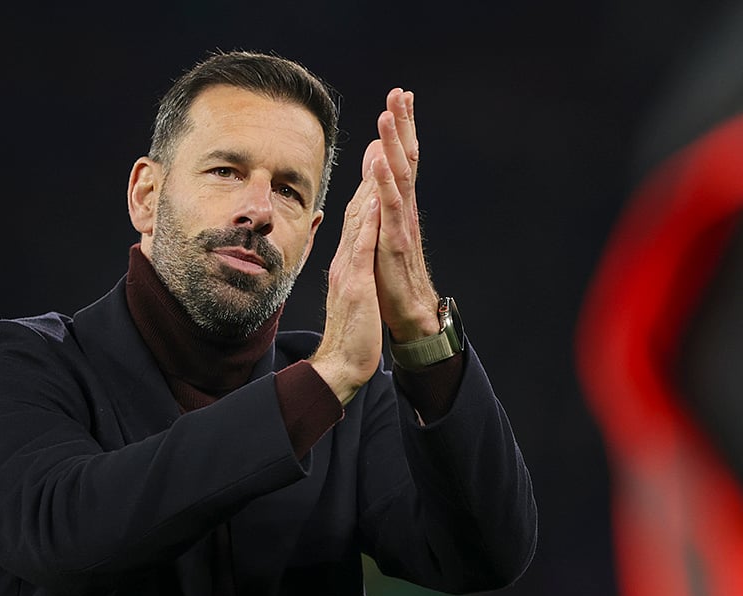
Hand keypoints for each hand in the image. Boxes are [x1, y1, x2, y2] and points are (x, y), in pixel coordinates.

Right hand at [309, 172, 383, 404]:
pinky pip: (362, 249)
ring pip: (358, 220)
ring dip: (368, 185)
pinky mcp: (355, 286)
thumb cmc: (351, 334)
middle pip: (355, 208)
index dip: (366, 182)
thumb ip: (352, 270)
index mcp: (346, 262)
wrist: (342, 364)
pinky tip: (375, 200)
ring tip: (378, 151)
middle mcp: (344, 260)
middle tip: (379, 135)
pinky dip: (368, 223)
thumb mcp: (353, 294)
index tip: (377, 152)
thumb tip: (354, 253)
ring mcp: (348, 271)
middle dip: (369, 171)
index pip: (356, 216)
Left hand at [365, 89, 439, 342]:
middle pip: (404, 160)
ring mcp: (401, 224)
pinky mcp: (396, 243)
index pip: (400, 160)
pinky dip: (385, 182)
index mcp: (397, 207)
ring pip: (399, 177)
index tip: (399, 97)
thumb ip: (380, 199)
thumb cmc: (394, 276)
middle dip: (402, 126)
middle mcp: (403, 210)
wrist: (408, 314)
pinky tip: (380, 161)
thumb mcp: (383, 232)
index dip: (400, 129)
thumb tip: (376, 165)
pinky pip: (390, 208)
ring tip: (388, 115)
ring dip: (393, 145)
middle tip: (400, 93)